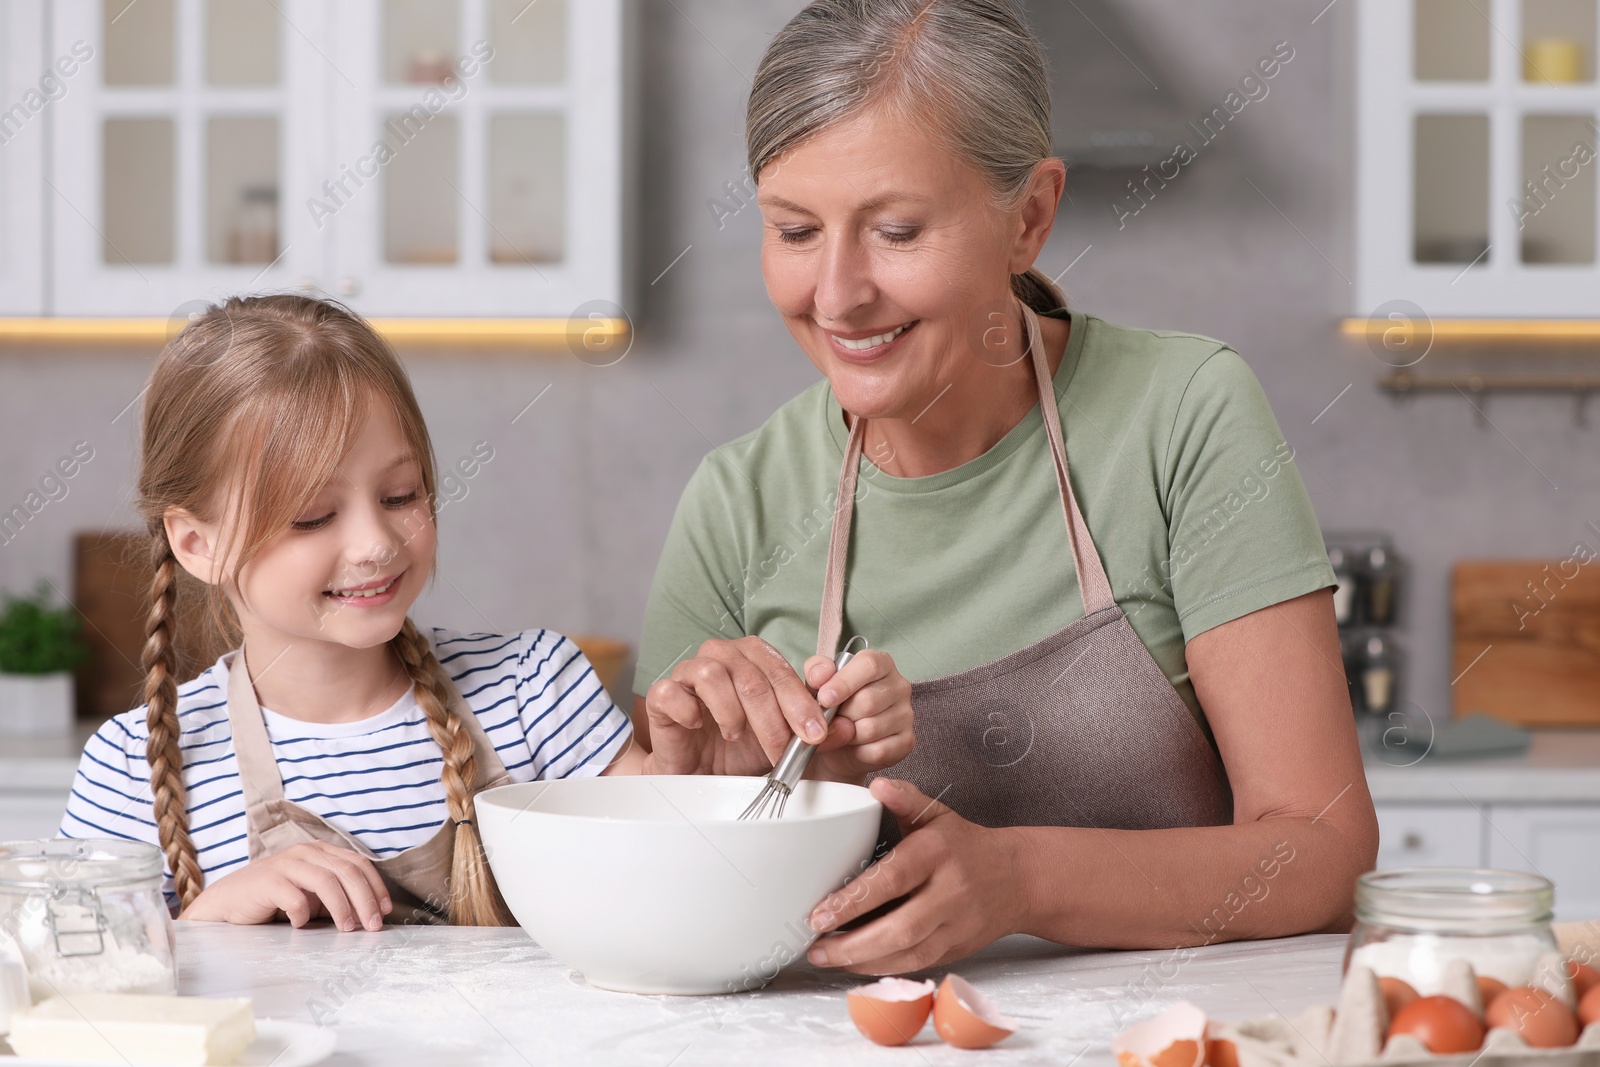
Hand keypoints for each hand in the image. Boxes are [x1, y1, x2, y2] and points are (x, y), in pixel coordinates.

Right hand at [179, 841, 392, 930]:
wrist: (227, 903)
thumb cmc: (274, 900)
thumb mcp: (311, 894)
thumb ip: (336, 896)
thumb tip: (370, 915)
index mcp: (320, 851)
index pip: (358, 864)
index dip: (375, 887)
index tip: (385, 910)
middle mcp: (306, 852)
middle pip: (347, 872)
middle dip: (365, 900)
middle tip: (372, 926)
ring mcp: (287, 864)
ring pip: (327, 882)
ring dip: (342, 908)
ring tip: (347, 928)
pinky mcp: (268, 881)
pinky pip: (296, 898)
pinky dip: (303, 915)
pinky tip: (299, 925)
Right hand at [643, 637, 835, 776]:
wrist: (700, 774)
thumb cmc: (741, 749)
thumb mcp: (782, 739)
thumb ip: (810, 729)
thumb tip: (843, 727)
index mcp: (753, 658)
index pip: (780, 670)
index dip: (800, 702)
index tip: (815, 734)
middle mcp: (722, 656)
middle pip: (751, 676)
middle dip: (773, 718)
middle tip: (782, 750)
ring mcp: (689, 672)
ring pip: (713, 675)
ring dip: (732, 712)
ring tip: (736, 736)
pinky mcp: (663, 694)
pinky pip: (672, 692)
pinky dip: (690, 711)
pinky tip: (699, 727)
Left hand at [799, 648, 913, 783]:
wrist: (834, 743)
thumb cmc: (831, 706)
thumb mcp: (817, 682)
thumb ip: (816, 670)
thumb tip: (820, 676)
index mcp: (880, 664)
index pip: (869, 665)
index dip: (844, 682)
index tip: (825, 698)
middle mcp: (899, 686)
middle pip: (868, 700)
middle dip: (842, 715)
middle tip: (831, 718)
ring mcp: (906, 714)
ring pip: (871, 728)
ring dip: (848, 735)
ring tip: (843, 730)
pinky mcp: (906, 741)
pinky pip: (878, 751)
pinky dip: (859, 752)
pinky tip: (854, 746)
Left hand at [804, 779, 1027, 974]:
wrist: (1017, 878)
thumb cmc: (966, 846)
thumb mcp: (937, 814)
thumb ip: (904, 799)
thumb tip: (876, 785)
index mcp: (937, 853)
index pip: (891, 880)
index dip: (853, 901)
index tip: (818, 914)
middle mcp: (949, 892)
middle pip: (899, 927)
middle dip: (852, 943)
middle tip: (815, 946)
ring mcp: (956, 925)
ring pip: (908, 954)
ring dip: (862, 961)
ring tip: (826, 957)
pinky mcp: (957, 949)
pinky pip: (917, 965)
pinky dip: (883, 968)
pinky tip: (855, 964)